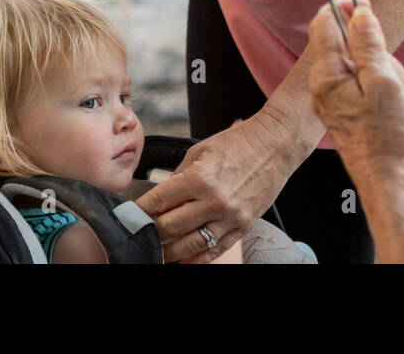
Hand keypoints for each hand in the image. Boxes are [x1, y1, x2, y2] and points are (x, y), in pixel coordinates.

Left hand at [135, 114, 294, 263]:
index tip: (128, 217)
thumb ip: (178, 177)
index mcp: (199, 178)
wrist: (275, 145)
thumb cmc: (237, 143)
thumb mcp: (200, 151)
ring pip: (190, 245)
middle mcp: (214, 201)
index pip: (158, 202)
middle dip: (150, 232)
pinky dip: (197, 259)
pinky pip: (216, 250)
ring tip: (156, 251)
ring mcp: (231, 217)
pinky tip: (183, 260)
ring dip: (169, 251)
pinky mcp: (244, 226)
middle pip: (170, 227)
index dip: (139, 212)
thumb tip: (160, 198)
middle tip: (139, 233)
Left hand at [306, 0, 403, 179]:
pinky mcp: (351, 109)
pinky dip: (389, 96)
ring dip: (390, 80)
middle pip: (354, 47)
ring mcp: (338, 98)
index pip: (325, 24)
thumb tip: (359, 15)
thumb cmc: (385, 136)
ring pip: (370, 68)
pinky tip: (396, 115)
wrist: (387, 179)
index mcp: (327, 74)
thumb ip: (369, 45)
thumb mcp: (383, 81)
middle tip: (392, 79)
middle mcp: (327, 84)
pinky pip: (374, 88)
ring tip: (397, 104)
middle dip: (380, 57)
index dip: (345, 8)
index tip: (365, 5)